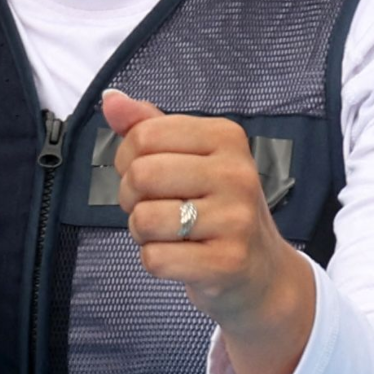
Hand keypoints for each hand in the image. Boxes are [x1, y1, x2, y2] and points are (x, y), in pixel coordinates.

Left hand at [100, 88, 315, 373]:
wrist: (262, 273)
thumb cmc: (217, 208)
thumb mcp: (191, 159)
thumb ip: (149, 127)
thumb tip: (111, 99)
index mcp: (227, 137)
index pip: (144, 135)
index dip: (128, 159)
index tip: (148, 177)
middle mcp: (236, 173)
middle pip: (140, 175)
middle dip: (131, 198)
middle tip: (155, 208)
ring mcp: (235, 219)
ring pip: (143, 219)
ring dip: (142, 232)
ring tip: (169, 234)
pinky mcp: (226, 262)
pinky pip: (155, 259)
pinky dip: (155, 261)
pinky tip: (182, 258)